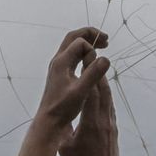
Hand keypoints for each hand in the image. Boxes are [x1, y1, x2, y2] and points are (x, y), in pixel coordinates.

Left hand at [17, 26, 108, 155]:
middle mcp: (58, 61)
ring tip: (103, 45)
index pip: (80, 43)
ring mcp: (58, 66)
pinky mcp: (60, 73)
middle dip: (90, 34)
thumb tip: (105, 59)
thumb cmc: (63, 108)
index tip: (96, 66)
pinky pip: (72, 54)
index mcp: (61, 62)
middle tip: (106, 39)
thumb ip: (93, 74)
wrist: (49, 121)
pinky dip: (83, 51)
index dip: (92, 50)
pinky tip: (91, 60)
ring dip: (87, 42)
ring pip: (72, 45)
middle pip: (73, 37)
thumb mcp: (81, 91)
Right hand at [59, 61, 133, 155]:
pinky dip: (105, 94)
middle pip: (102, 89)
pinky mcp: (113, 128)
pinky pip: (110, 105)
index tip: (86, 59)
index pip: (91, 92)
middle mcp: (103, 119)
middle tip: (92, 55)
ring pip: (108, 96)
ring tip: (96, 67)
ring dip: (102, 81)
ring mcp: (110, 123)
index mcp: (91, 122)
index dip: (89, 74)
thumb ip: (63, 131)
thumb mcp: (66, 147)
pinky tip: (102, 90)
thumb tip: (51, 120)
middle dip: (97, 71)